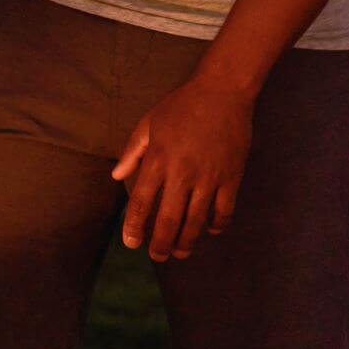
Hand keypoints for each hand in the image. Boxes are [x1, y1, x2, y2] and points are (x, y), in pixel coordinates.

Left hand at [110, 77, 253, 261]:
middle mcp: (182, 173)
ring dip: (186, 241)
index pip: (142, 202)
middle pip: (168, 219)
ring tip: (179, 252)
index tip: (131, 243)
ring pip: (196, 220)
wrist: (222, 91)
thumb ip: (132, 153)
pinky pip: (224, 209)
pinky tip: (210, 231)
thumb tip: (116, 177)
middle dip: (160, 243)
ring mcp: (209, 177)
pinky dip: (217, 224)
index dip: (134, 226)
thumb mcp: (149, 124)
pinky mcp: (232, 176)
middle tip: (156, 257)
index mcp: (158, 160)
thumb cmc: (181, 106)